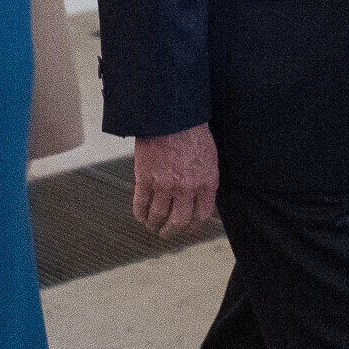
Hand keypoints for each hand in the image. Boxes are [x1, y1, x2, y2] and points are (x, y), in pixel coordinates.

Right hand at [133, 122, 219, 237]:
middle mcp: (186, 188)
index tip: (188, 229)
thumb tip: (201, 198)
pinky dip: (139, 213)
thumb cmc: (192, 131)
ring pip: (158, 215)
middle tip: (166, 234)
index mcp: (206, 182)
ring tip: (152, 226)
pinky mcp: (145, 178)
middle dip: (172, 231)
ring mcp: (164, 184)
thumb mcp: (209, 157)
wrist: (171, 115)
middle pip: (179, 221)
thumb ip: (206, 180)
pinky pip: (140, 203)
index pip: (201, 215)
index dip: (193, 226)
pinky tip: (140, 216)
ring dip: (154, 224)